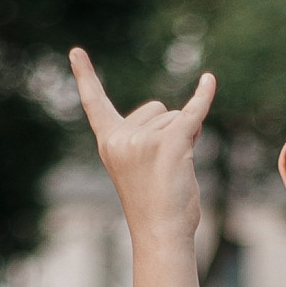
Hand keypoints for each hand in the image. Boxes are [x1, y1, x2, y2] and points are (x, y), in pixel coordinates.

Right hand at [70, 48, 216, 258]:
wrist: (161, 235)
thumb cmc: (154, 207)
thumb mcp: (140, 167)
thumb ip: (147, 138)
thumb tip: (187, 114)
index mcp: (108, 142)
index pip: (95, 104)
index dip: (86, 77)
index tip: (75, 51)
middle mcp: (121, 138)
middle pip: (156, 109)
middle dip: (169, 130)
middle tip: (163, 168)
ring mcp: (142, 140)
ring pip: (176, 118)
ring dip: (185, 139)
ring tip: (174, 171)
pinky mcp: (169, 144)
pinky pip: (192, 114)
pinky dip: (204, 97)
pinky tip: (209, 80)